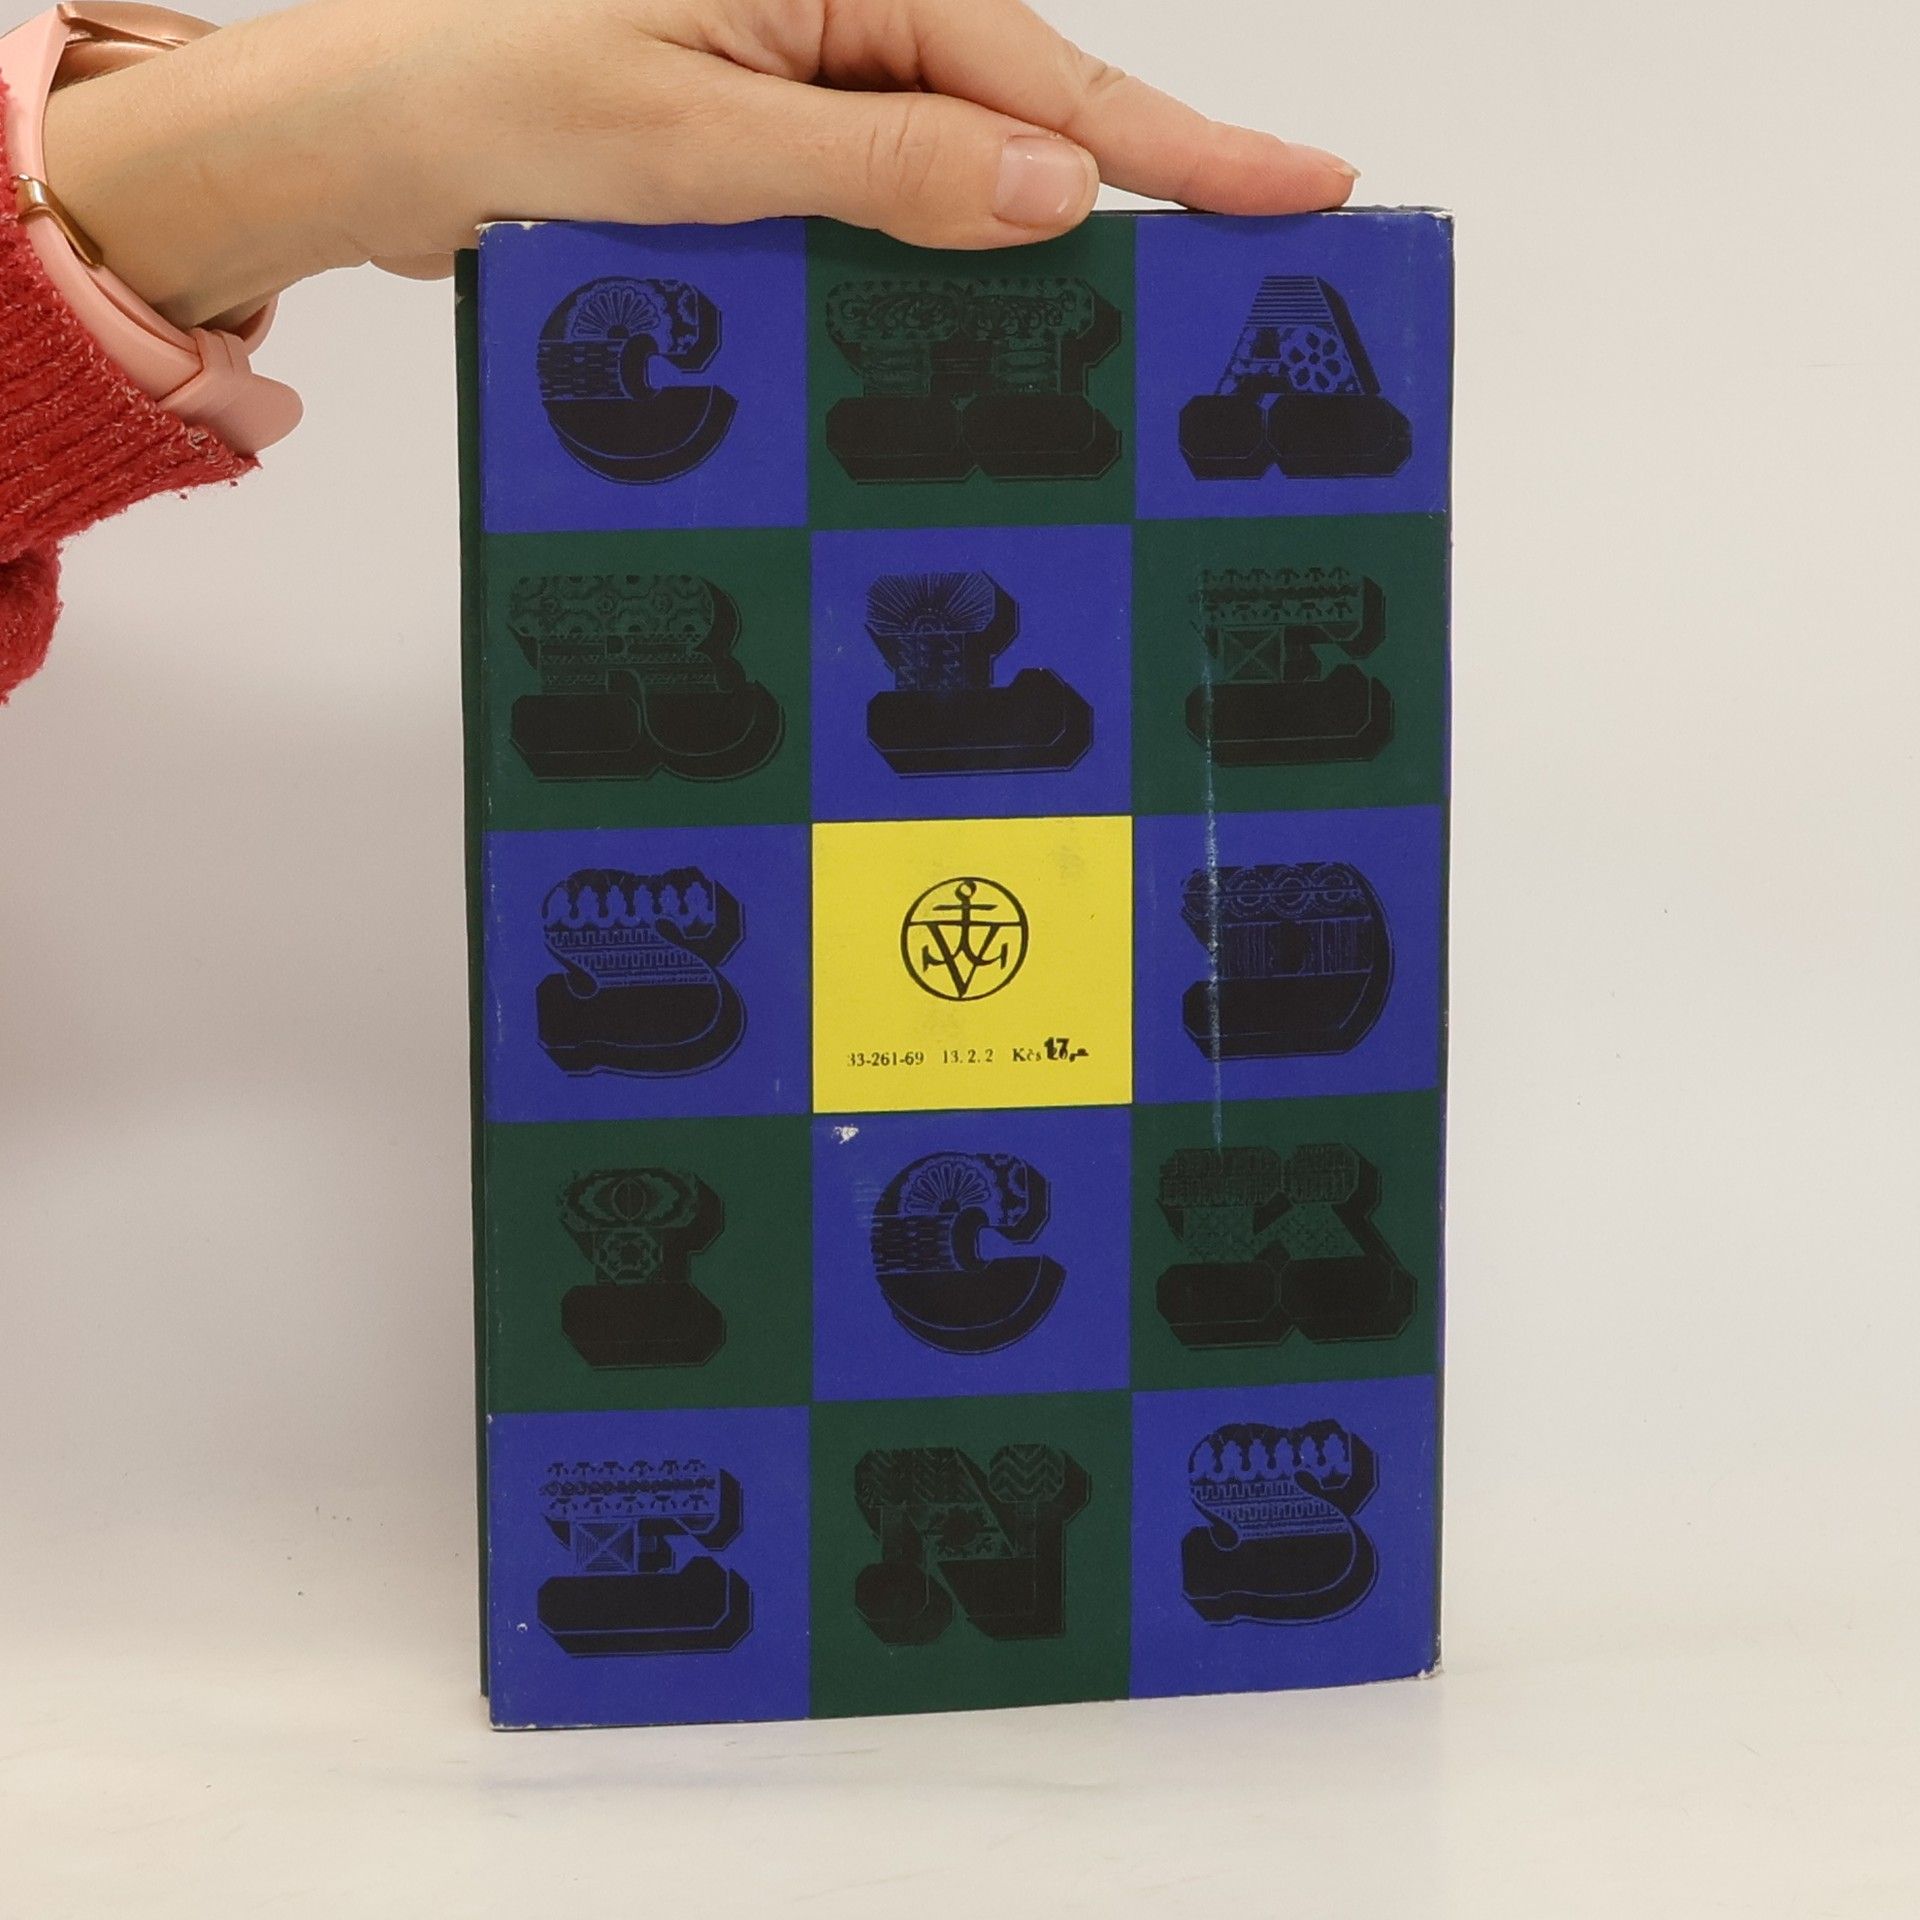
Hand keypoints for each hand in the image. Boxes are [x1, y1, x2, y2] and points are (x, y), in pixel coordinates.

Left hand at [40, 0, 1355, 331]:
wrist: (367, 132)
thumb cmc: (485, 93)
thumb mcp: (695, 135)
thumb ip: (881, 166)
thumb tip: (1052, 194)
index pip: (1041, 73)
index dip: (1176, 144)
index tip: (1298, 187)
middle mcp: (836, 9)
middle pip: (1024, 114)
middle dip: (1136, 199)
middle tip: (1254, 270)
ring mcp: (809, 79)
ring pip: (962, 171)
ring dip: (1026, 254)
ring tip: (1132, 335)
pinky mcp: (779, 140)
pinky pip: (889, 205)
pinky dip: (932, 269)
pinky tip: (973, 328)